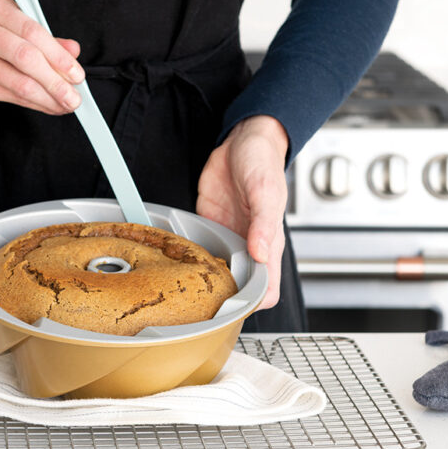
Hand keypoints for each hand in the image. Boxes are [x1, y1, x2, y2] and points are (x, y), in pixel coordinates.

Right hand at [0, 0, 84, 112]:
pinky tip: (48, 106)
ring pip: (19, 81)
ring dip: (48, 97)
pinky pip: (10, 95)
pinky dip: (34, 103)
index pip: (32, 31)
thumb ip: (44, 38)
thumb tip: (73, 50)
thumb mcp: (13, 28)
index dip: (59, 56)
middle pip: (26, 57)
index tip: (77, 74)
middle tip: (74, 96)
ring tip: (65, 104)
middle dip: (55, 81)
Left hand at [196, 115, 288, 309]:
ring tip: (183, 288)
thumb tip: (262, 254)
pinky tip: (178, 261)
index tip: (233, 308)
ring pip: (217, 273)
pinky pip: (200, 250)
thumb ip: (264, 225)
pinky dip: (190, 258)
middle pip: (238, 287)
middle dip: (222, 299)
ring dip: (204, 281)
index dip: (253, 304)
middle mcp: (248, 246)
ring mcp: (228, 238)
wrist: (242, 141)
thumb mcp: (265, 191)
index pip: (266, 290)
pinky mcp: (210, 227)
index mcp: (269, 244)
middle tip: (198, 304)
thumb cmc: (263, 163)